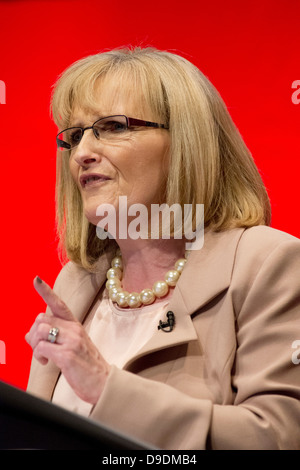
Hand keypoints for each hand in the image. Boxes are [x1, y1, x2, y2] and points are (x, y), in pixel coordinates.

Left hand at [26, 276, 109, 404]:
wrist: (104, 383)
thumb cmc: (86, 366)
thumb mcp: (71, 347)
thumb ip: (53, 337)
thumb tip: (29, 334)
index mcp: (75, 325)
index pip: (59, 304)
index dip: (46, 291)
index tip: (36, 279)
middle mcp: (74, 329)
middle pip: (42, 318)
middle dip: (34, 333)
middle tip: (39, 347)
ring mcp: (72, 341)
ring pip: (40, 330)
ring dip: (35, 344)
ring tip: (43, 356)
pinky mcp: (67, 354)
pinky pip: (42, 347)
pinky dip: (38, 355)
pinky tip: (46, 362)